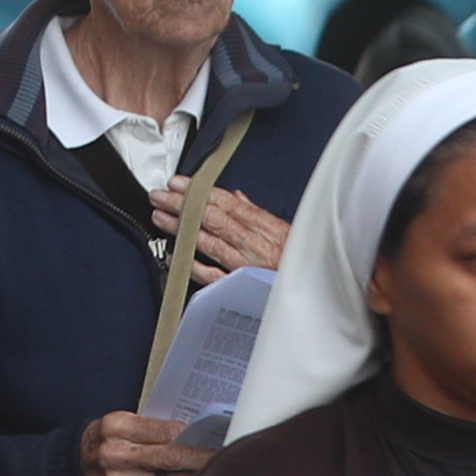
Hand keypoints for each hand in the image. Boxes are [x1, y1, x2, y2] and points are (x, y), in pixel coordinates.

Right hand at [79, 410, 211, 475]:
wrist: (72, 463)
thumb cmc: (106, 438)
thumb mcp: (124, 421)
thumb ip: (154, 428)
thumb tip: (193, 436)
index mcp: (117, 427)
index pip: (166, 433)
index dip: (196, 439)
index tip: (218, 441)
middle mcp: (115, 455)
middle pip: (170, 459)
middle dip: (203, 461)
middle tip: (227, 461)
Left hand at [151, 178, 292, 279]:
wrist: (315, 292)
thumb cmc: (299, 262)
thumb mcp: (285, 232)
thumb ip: (256, 214)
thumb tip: (238, 197)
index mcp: (265, 226)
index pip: (228, 202)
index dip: (200, 191)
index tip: (179, 183)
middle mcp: (254, 244)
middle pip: (213, 218)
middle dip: (184, 205)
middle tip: (160, 196)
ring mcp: (246, 265)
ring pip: (209, 242)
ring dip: (182, 228)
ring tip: (160, 218)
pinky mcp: (241, 287)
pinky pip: (213, 275)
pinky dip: (192, 265)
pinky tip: (174, 256)